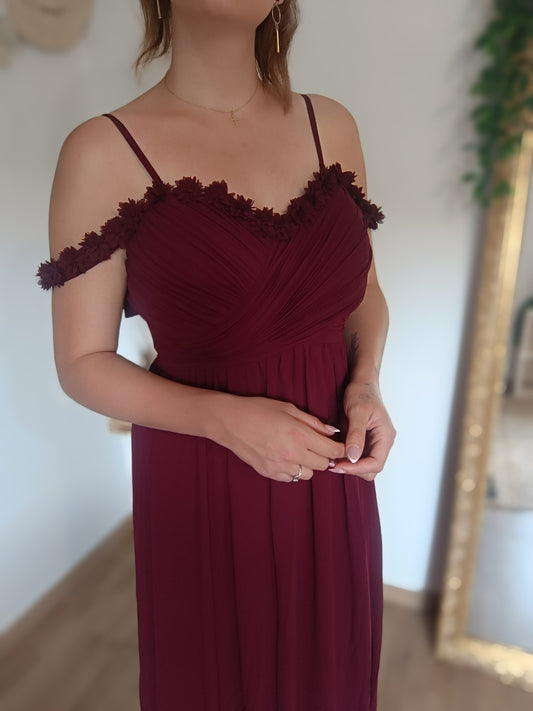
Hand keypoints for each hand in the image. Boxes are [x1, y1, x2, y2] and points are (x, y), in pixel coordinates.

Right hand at [213, 395, 345, 482]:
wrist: (230, 421)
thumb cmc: (258, 410)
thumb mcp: (289, 409)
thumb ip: (313, 422)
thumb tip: (332, 431)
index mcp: (299, 435)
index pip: (331, 450)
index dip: (340, 449)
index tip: (341, 446)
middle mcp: (292, 453)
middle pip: (323, 465)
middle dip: (326, 456)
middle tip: (320, 447)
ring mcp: (280, 466)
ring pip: (308, 474)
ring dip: (309, 465)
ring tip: (301, 451)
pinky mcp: (269, 472)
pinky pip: (291, 478)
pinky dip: (293, 470)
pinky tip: (287, 458)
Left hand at [329, 380, 395, 479]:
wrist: (361, 383)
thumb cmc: (361, 393)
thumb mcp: (357, 412)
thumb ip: (356, 435)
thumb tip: (354, 457)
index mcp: (385, 436)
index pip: (375, 463)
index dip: (357, 468)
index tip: (339, 465)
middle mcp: (382, 442)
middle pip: (371, 468)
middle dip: (353, 469)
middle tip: (332, 463)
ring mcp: (374, 443)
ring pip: (364, 465)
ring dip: (349, 465)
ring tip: (331, 458)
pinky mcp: (364, 442)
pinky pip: (357, 457)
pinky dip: (346, 459)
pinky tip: (334, 454)